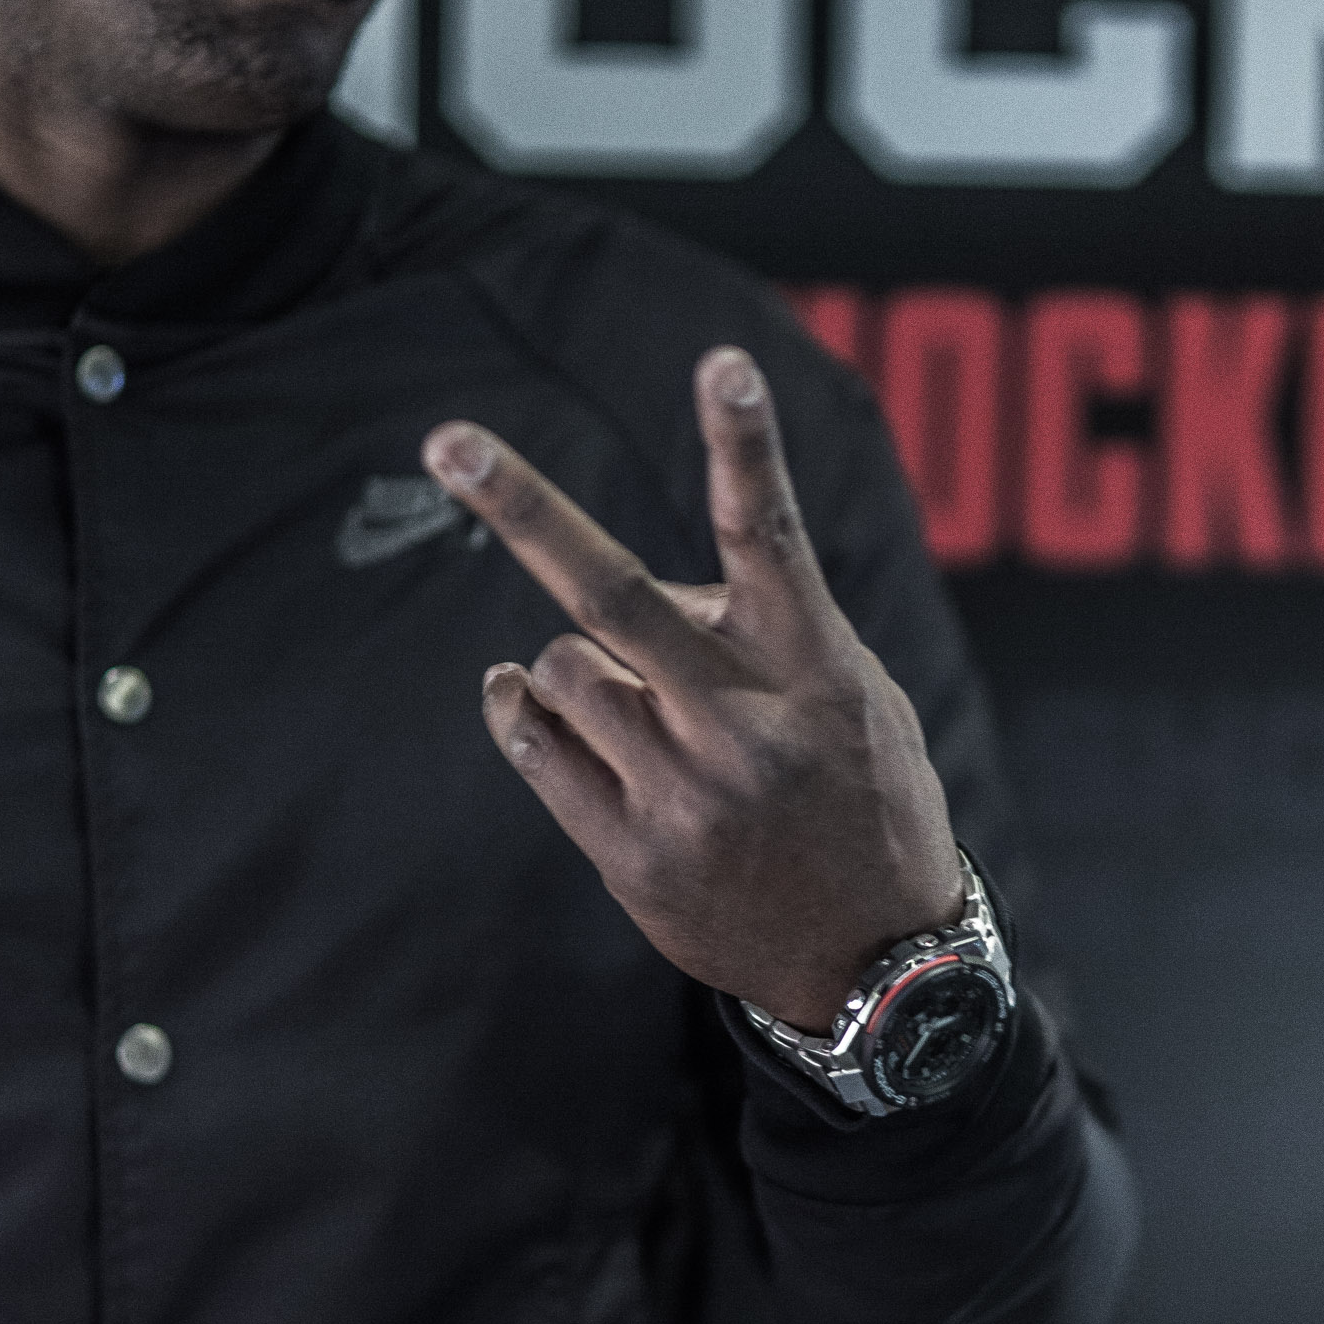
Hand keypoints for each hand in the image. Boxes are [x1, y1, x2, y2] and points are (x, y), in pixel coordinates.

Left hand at [422, 347, 963, 1032]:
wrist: (876, 963)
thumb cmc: (860, 795)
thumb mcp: (853, 697)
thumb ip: (757, 631)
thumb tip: (633, 595)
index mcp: (815, 669)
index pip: (773, 537)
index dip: (746, 446)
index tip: (724, 361)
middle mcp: (746, 724)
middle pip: (613, 592)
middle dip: (523, 507)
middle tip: (446, 442)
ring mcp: (685, 794)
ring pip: (562, 666)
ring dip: (579, 664)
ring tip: (639, 706)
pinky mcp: (633, 855)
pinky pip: (534, 743)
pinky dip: (524, 710)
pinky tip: (537, 707)